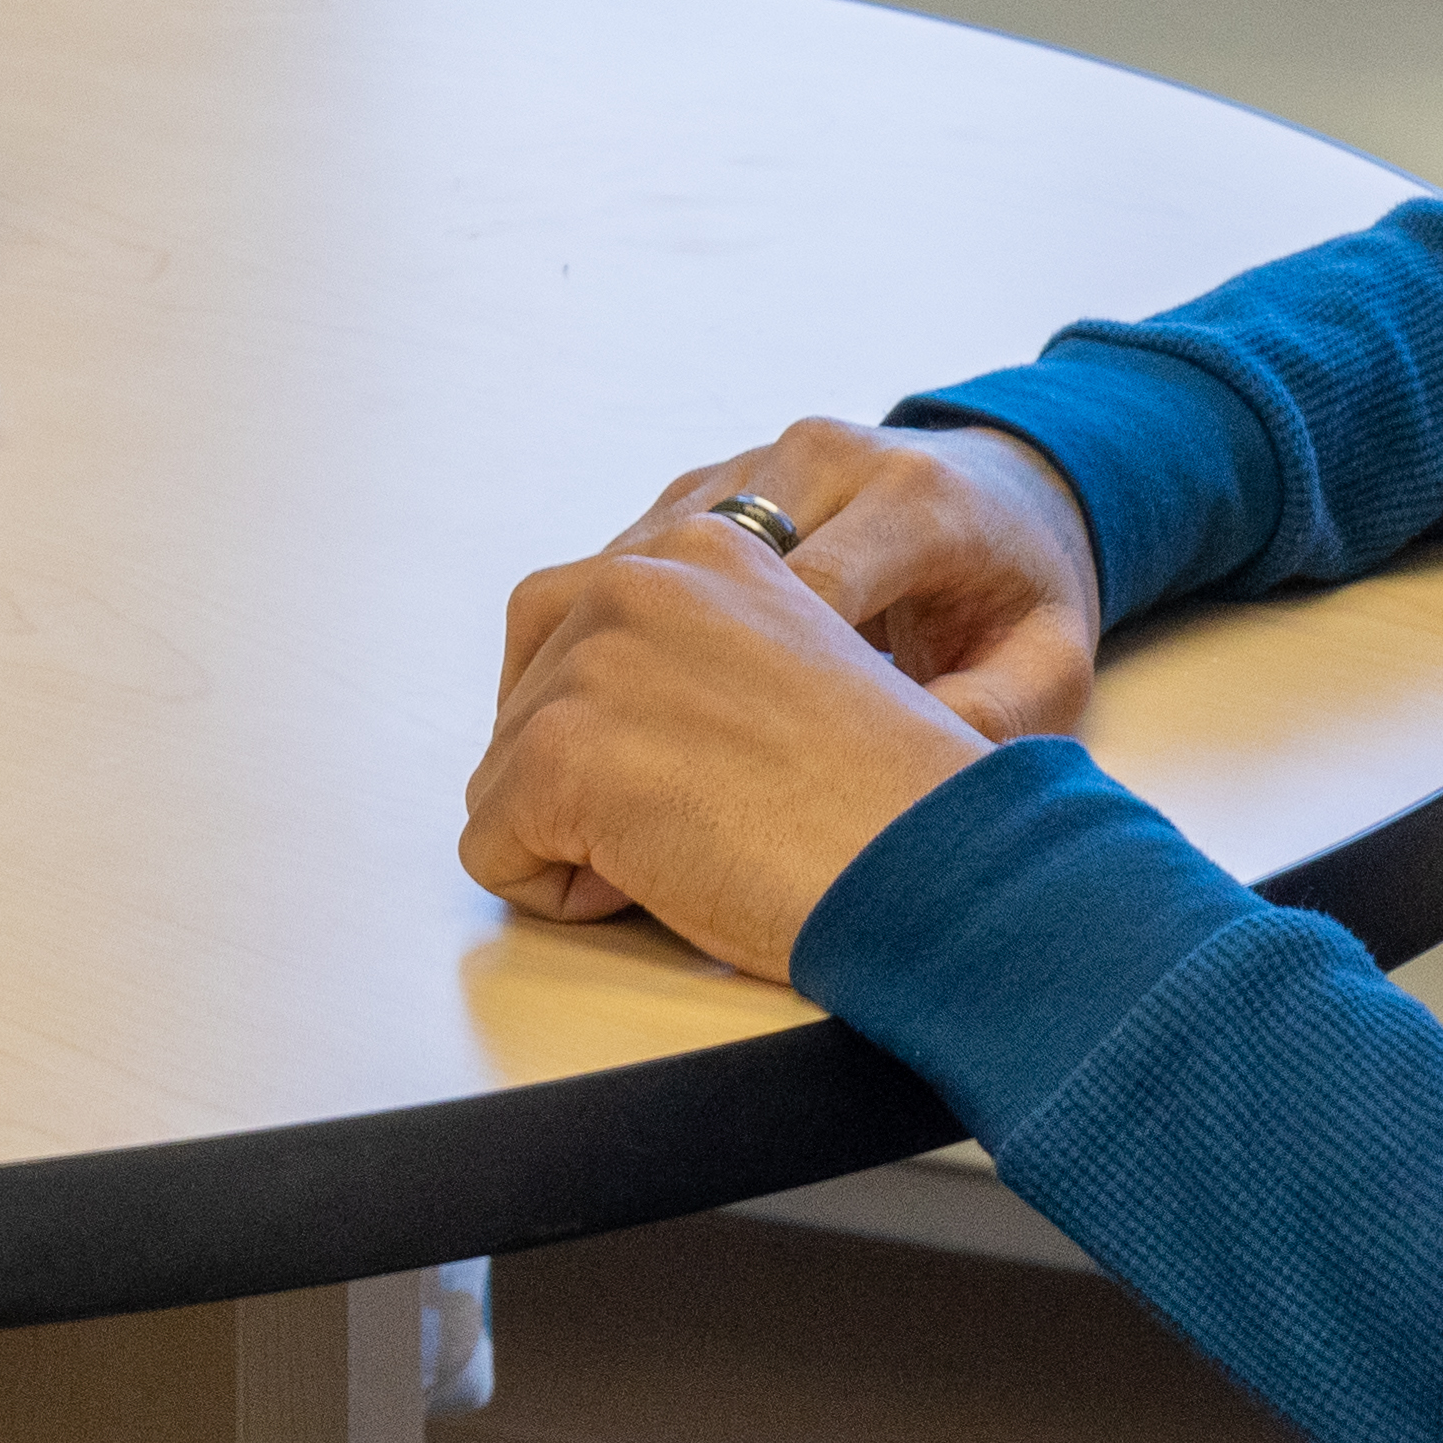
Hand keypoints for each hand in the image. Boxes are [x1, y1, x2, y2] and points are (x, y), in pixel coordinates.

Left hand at [459, 517, 1015, 983]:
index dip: (631, 731)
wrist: (951, 860)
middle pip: (526, 695)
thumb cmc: (898, 798)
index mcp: (708, 547)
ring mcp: (593, 658)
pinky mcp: (560, 750)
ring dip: (576, 835)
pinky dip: (555, 895)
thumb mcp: (795, 667)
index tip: (714, 773)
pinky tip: (663, 887)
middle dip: (583, 776)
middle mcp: (641, 576)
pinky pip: (490, 848)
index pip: (578, 626)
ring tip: (694, 851)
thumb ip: (699, 653)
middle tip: (696, 821)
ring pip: (502, 773)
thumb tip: (600, 721)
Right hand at [612, 416, 1104, 738]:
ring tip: (549, 755)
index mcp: (910, 497)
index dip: (752, 689)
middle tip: (603, 779)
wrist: (1006, 490)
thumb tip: (905, 782)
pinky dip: (583, 633)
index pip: (808, 590)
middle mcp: (818, 459)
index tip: (709, 786)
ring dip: (582, 653)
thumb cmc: (1018, 598)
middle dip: (637, 672)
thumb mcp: (1051, 666)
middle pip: (686, 561)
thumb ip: (996, 718)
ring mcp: (748, 462)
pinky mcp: (700, 482)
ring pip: (629, 555)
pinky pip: (617, 557)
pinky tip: (576, 715)